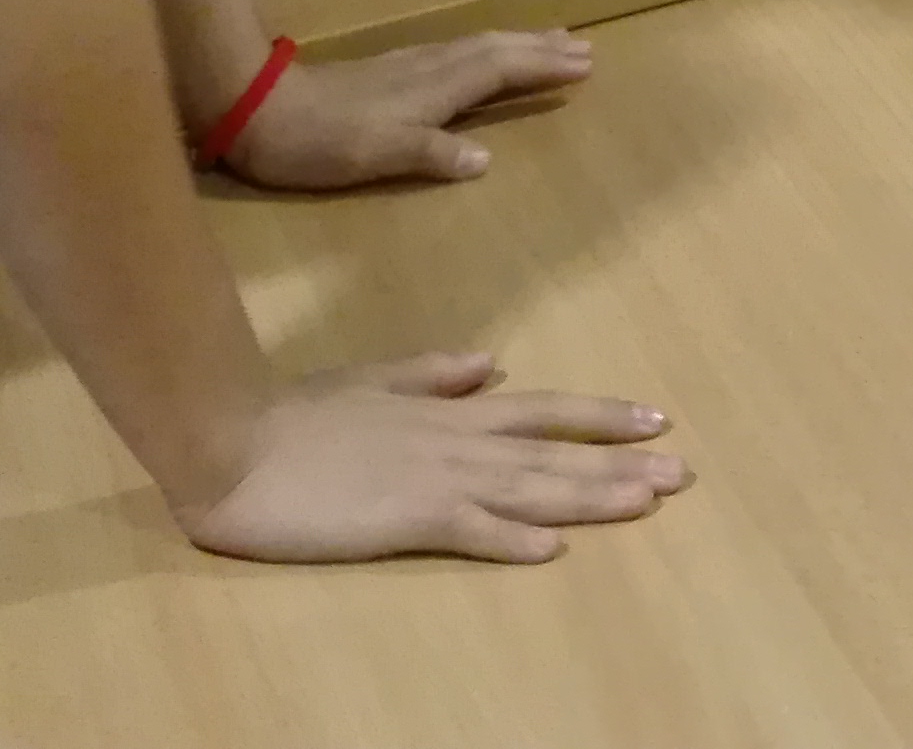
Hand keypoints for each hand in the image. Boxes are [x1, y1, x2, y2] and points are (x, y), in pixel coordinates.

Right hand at [175, 352, 688, 565]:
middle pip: (553, 452)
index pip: (543, 411)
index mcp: (449, 411)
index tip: (656, 419)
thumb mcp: (373, 380)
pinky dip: (510, 538)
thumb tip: (493, 364)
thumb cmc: (294, 418)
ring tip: (646, 502)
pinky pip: (467, 530)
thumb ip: (433, 374)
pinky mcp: (401, 517)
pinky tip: (551, 549)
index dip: (600, 416)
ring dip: (589, 495)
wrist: (230, 440)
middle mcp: (455, 440)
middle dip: (620, 462)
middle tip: (682, 474)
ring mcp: (432, 478)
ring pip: (528, 487)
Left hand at [223, 30, 594, 191]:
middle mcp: (427, 70)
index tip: (585, 63)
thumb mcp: (375, 156)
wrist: (259, 112)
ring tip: (548, 41)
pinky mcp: (389, 72)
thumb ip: (430, 154)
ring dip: (516, 44)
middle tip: (583, 46)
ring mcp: (407, 67)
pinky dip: (484, 51)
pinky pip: (455, 53)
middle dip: (539, 49)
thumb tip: (485, 158)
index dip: (541, 67)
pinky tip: (480, 57)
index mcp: (432, 90)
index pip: (499, 70)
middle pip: (494, 51)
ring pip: (475, 47)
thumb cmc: (319, 143)